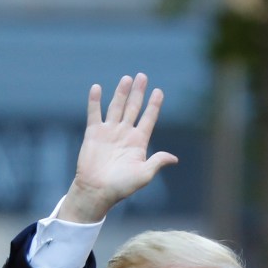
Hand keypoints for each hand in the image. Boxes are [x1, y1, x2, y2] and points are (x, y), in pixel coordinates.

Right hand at [58, 73, 178, 222]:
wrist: (96, 191)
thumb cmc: (121, 186)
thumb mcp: (144, 175)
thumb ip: (157, 162)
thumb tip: (174, 158)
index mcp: (139, 142)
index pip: (148, 119)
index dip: (154, 105)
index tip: (159, 91)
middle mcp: (124, 134)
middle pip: (133, 108)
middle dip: (138, 92)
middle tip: (142, 76)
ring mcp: (109, 132)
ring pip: (116, 107)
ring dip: (121, 92)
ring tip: (127, 78)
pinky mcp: (93, 133)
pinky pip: (94, 113)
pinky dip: (95, 101)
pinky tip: (97, 88)